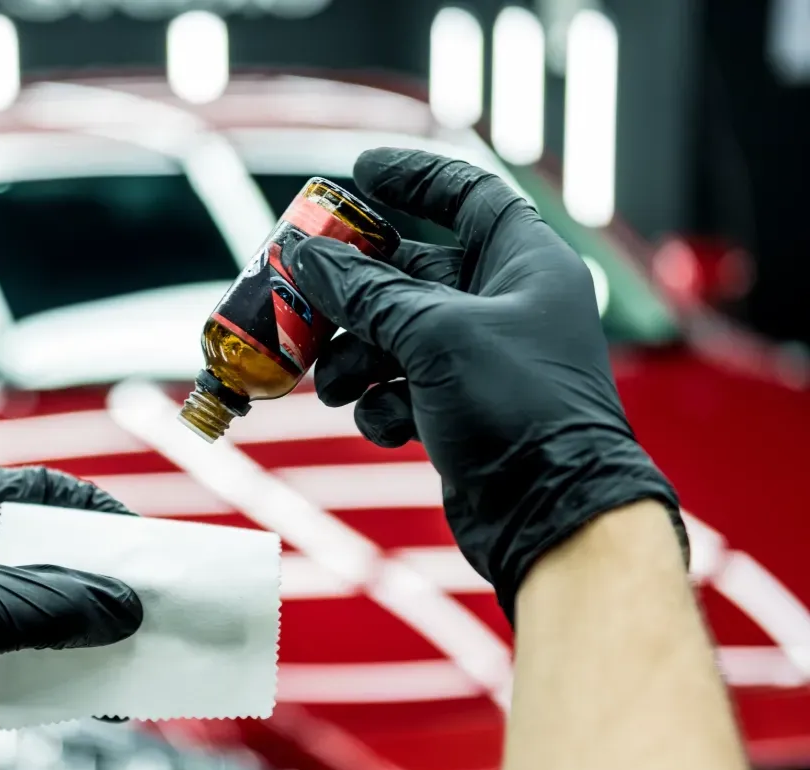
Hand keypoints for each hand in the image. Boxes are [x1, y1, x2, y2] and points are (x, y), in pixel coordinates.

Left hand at [0, 467, 143, 769]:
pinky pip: (36, 643)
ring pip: (46, 598)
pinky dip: (69, 659)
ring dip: (87, 620)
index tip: (135, 539)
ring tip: (130, 641)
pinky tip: (98, 683)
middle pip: (48, 547)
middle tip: (144, 593)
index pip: (33, 491)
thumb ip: (54, 605)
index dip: (89, 508)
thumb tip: (125, 607)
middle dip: (97, 573)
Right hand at [291, 148, 685, 616]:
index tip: (359, 171)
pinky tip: (386, 426)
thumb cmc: (518, 411)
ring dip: (356, 357)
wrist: (550, 516)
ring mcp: (482, 360)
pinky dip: (384, 404)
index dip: (414, 177)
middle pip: (411, 273)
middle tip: (301, 294)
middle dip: (355, 291)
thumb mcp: (434, 335)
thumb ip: (365, 292)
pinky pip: (402, 387)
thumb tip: (305, 255)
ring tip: (334, 384)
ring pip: (395, 335)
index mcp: (524, 264)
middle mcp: (506, 305)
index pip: (468, 195)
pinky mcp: (460, 409)